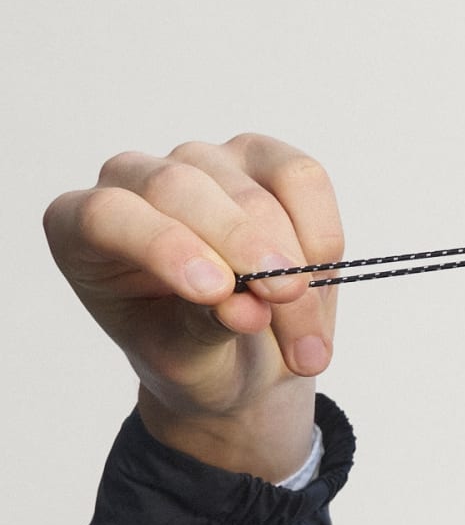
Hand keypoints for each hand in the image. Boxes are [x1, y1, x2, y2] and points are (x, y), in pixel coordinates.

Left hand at [43, 133, 342, 478]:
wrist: (242, 358)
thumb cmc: (194, 356)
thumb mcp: (186, 363)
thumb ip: (203, 330)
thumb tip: (247, 309)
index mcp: (83, 230)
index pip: (110, 215)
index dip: (164, 246)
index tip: (215, 292)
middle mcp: (135, 181)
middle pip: (183, 189)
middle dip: (242, 247)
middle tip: (284, 300)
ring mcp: (201, 163)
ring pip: (252, 193)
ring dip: (295, 268)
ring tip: (309, 344)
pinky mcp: (263, 161)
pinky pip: (301, 177)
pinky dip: (321, 236)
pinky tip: (320, 284)